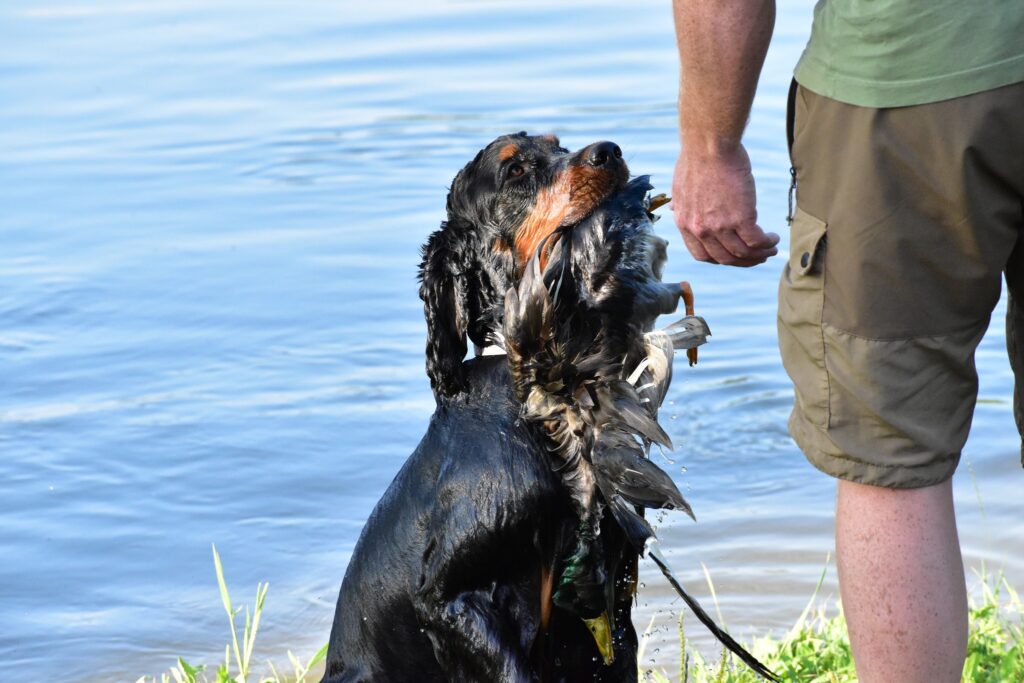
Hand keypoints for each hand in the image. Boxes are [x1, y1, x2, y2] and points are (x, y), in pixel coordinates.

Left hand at [671, 144, 778, 266]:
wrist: (708, 144)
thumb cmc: (696, 158)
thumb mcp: (679, 187)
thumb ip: (681, 203)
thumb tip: (675, 208)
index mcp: (685, 223)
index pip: (702, 255)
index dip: (720, 259)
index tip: (733, 255)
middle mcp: (701, 229)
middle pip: (725, 259)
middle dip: (743, 262)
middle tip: (757, 257)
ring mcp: (720, 226)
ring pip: (743, 253)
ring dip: (759, 255)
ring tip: (770, 248)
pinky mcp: (740, 217)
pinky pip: (756, 241)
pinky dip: (767, 244)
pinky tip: (773, 239)